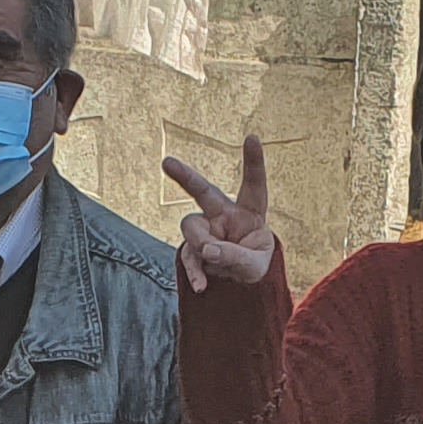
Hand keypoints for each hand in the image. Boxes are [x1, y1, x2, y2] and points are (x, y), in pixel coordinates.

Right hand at [162, 135, 278, 294]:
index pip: (253, 184)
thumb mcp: (256, 265)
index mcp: (250, 211)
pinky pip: (187, 255)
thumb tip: (209, 250)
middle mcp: (224, 215)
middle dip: (185, 176)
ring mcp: (206, 230)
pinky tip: (201, 285)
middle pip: (203, 191)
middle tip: (167, 162)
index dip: (253, 162)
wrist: (241, 285)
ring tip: (213, 258)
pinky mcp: (194, 248)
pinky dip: (194, 271)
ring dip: (200, 244)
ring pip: (191, 227)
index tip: (252, 137)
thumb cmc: (255, 264)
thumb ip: (236, 256)